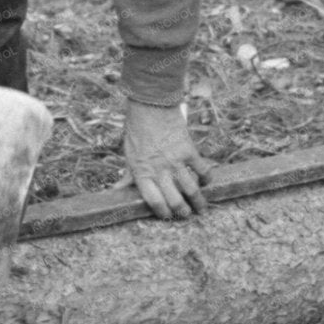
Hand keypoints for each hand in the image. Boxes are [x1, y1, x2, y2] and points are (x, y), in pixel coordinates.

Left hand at [122, 100, 211, 218]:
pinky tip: (206, 182)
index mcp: (141, 173)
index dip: (163, 212)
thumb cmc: (137, 131)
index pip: (154, 201)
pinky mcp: (188, 150)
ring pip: (191, 189)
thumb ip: (128, 176)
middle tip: (187, 214)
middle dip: (183, 212)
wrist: (151, 107)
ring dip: (198, 202)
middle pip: (174, 200)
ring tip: (201, 208)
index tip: (168, 216)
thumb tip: (117, 191)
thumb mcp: (128, 155)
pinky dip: (207, 178)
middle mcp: (158, 170)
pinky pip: (202, 170)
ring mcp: (175, 161)